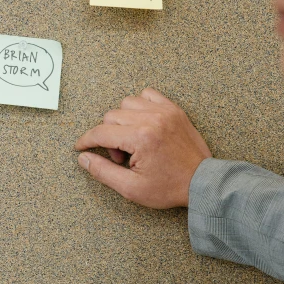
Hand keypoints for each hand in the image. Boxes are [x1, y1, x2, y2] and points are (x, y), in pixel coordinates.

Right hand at [75, 88, 211, 208]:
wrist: (202, 183)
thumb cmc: (170, 187)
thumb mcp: (131, 188)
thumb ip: (103, 172)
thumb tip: (84, 158)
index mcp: (141, 138)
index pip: (101, 132)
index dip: (86, 141)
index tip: (81, 147)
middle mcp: (152, 119)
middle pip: (111, 117)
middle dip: (108, 137)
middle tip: (120, 157)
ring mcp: (164, 111)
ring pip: (127, 103)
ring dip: (123, 121)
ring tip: (132, 141)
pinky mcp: (173, 109)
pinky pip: (147, 95)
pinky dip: (140, 106)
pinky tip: (142, 124)